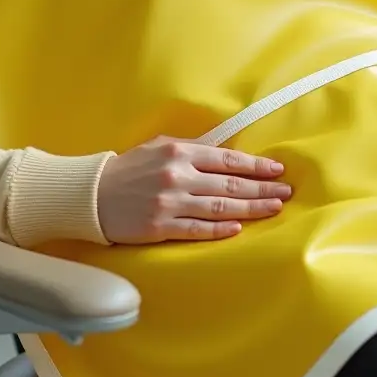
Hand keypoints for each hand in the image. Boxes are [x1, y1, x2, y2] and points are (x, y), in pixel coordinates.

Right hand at [96, 136, 291, 243]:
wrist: (90, 195)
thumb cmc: (128, 169)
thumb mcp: (159, 147)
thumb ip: (191, 150)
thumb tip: (225, 153)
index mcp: (179, 152)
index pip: (227, 159)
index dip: (256, 165)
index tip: (277, 170)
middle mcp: (178, 176)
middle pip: (230, 184)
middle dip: (262, 188)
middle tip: (286, 192)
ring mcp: (170, 203)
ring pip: (220, 206)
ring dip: (251, 208)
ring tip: (274, 209)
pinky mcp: (160, 227)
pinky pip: (197, 229)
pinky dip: (220, 229)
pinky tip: (239, 228)